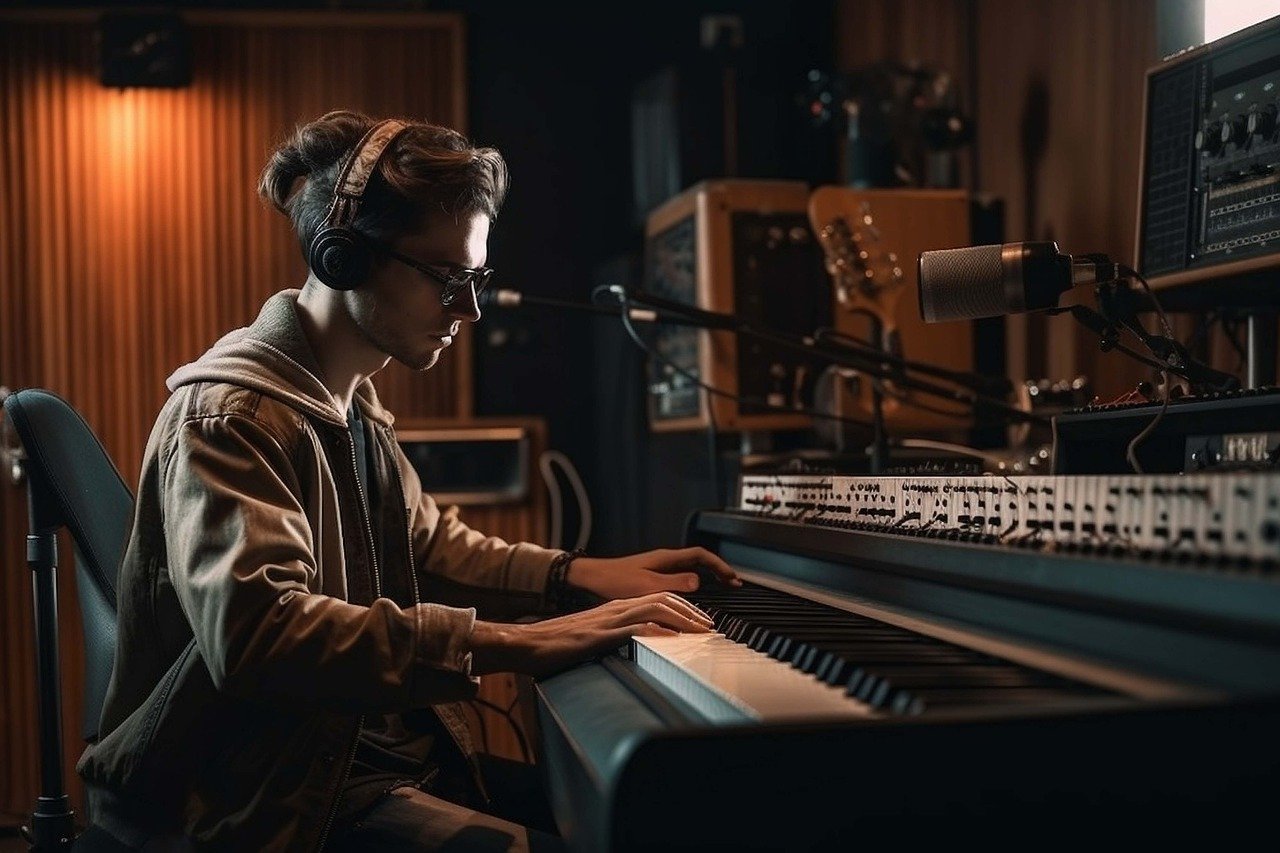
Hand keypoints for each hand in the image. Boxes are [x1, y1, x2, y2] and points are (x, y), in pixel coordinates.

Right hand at [469, 592, 714, 677]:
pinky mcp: (600, 636)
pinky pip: (634, 629)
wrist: (526, 643)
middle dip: (691, 612)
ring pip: (654, 610)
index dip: (683, 608)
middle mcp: (615, 608)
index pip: (658, 598)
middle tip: (711, 626)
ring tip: (701, 631)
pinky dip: (657, 632)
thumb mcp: (593, 638)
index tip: (700, 622)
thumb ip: (615, 636)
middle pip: (663, 599)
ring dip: (682, 619)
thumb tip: (637, 645)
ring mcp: (608, 621)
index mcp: (614, 608)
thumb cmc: (555, 645)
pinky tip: (672, 639)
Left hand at [566, 547, 741, 600]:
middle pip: (699, 561)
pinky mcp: (652, 577)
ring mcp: (659, 568)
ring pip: (691, 569)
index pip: (700, 556)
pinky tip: (695, 593)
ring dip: (708, 576)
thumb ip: (673, 584)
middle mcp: (665, 560)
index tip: (732, 578)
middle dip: (718, 570)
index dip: (718, 565)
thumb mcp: (647, 585)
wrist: (593, 578)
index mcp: (666, 559)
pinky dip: (693, 583)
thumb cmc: (616, 581)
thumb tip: (699, 581)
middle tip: (734, 583)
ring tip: (722, 587)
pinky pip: (680, 577)